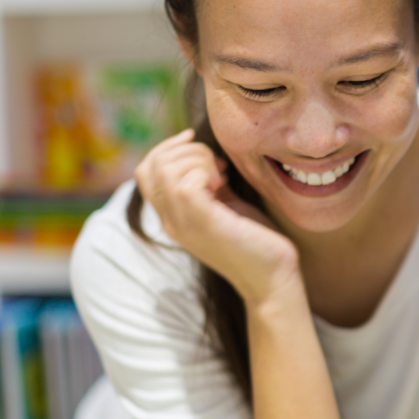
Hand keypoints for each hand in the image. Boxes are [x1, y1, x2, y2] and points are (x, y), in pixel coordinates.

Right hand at [135, 129, 301, 304]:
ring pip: (166, 170)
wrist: (273, 278)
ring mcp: (183, 224)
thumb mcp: (226, 205)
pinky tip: (224, 183)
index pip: (145, 171)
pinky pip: (186, 183)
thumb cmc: (256, 239)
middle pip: (151, 165)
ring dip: (198, 158)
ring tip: (222, 175)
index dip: (167, 148)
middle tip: (219, 165)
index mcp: (173, 216)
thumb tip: (205, 155)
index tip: (194, 140)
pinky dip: (206, 171)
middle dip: (187, 150)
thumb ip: (210, 184)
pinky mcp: (204, 223)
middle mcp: (171, 221)